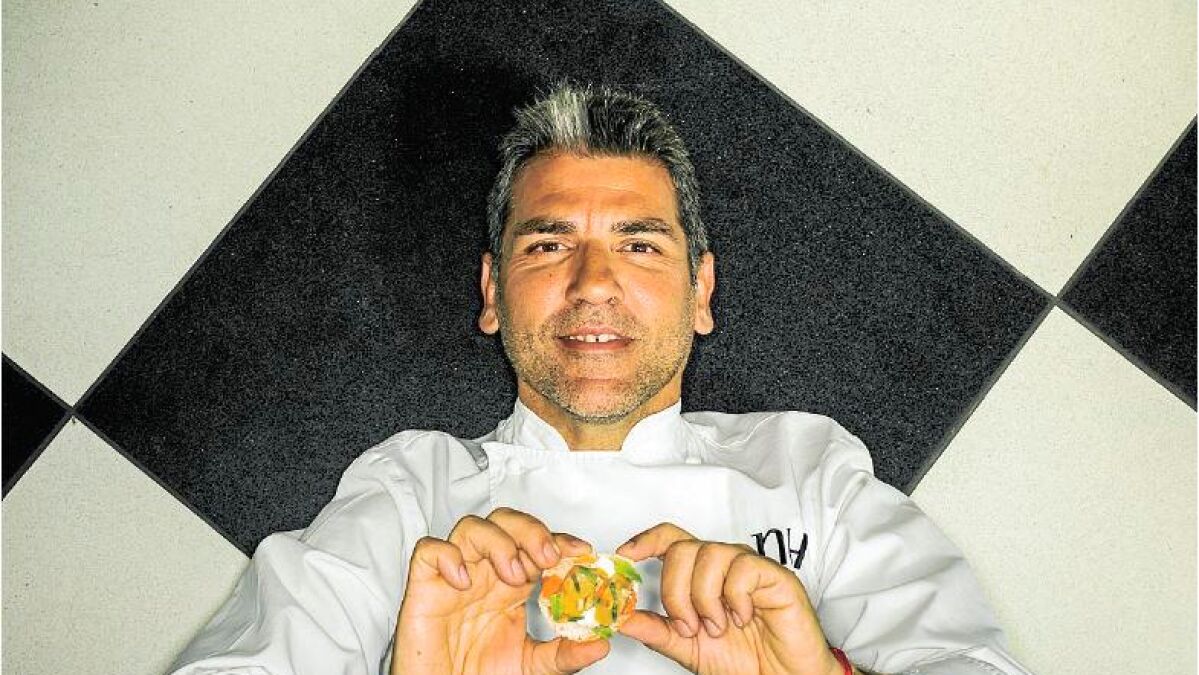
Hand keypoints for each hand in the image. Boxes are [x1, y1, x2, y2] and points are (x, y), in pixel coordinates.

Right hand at [391, 508, 607, 674]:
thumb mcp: (531, 665)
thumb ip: (564, 654)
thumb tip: (600, 644)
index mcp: (510, 584)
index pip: (536, 543)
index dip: (559, 539)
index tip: (581, 551)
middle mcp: (484, 573)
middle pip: (505, 522)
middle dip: (530, 531)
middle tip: (547, 557)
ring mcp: (454, 576)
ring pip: (471, 527)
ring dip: (498, 541)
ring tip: (512, 573)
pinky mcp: (423, 588)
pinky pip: (428, 551)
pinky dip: (447, 556)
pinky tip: (463, 581)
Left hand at [615, 523, 842, 674]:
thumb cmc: (743, 659)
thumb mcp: (688, 647)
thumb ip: (656, 629)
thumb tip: (622, 616)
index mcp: (700, 574)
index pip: (670, 539)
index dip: (646, 540)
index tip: (624, 555)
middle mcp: (722, 563)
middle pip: (681, 549)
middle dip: (676, 592)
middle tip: (690, 626)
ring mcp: (748, 566)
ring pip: (708, 556)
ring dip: (705, 600)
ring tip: (720, 626)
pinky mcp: (774, 574)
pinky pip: (741, 570)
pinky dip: (735, 600)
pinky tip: (744, 618)